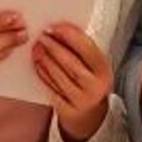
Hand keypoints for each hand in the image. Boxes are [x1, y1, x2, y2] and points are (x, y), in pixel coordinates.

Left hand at [32, 23, 111, 141]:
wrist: (91, 114)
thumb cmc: (90, 80)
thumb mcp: (94, 65)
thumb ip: (82, 48)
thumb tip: (60, 29)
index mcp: (104, 70)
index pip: (87, 49)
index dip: (70, 36)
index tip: (54, 27)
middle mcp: (95, 86)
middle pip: (71, 63)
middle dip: (54, 47)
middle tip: (41, 36)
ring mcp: (81, 100)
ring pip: (60, 77)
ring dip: (45, 60)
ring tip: (36, 48)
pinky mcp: (68, 110)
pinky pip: (52, 90)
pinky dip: (43, 75)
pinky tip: (38, 64)